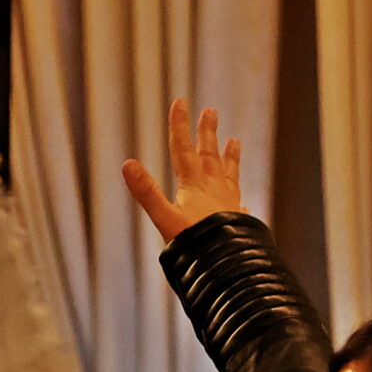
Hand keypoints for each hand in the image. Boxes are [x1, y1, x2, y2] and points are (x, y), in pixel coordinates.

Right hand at [122, 101, 243, 242]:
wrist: (228, 269)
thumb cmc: (196, 247)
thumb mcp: (165, 219)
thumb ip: (147, 192)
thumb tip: (127, 164)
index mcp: (193, 186)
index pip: (183, 150)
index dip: (179, 125)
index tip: (180, 102)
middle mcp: (214, 190)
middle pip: (209, 155)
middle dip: (207, 132)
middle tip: (211, 111)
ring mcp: (229, 205)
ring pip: (228, 174)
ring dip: (229, 157)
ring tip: (235, 141)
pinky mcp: (239, 223)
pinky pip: (239, 205)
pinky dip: (238, 199)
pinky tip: (243, 203)